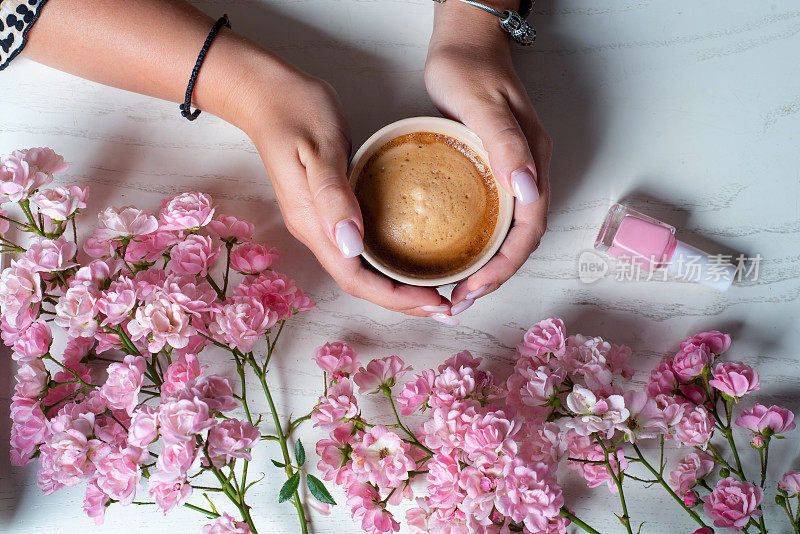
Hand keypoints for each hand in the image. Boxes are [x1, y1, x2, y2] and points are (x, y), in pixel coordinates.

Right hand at [237, 57, 446, 316]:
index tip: (435, 300)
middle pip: (360, 283)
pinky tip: (409, 258)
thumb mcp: (319, 148)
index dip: (395, 297)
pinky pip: (360, 249)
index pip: (355, 279)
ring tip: (434, 289)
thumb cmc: (295, 111)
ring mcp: (320, 223)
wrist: (265, 93)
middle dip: (402, 301)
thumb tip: (351, 245)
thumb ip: (333, 196)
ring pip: (360, 269)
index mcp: (313, 223)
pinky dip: (387, 262)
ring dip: (396, 286)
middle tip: (445, 305)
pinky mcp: (328, 210)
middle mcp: (316, 232)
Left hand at [425, 3, 551, 315]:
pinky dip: (477, 246)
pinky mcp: (494, 172)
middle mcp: (528, 175)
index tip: (470, 290)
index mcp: (534, 164)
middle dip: (493, 279)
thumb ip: (507, 145)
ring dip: (486, 268)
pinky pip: (492, 220)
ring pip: (507, 235)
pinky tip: (454, 255)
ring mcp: (513, 175)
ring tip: (455, 291)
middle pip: (519, 242)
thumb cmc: (470, 68)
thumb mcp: (484, 104)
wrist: (465, 43)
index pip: (528, 231)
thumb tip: (529, 193)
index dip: (503, 268)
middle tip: (456, 303)